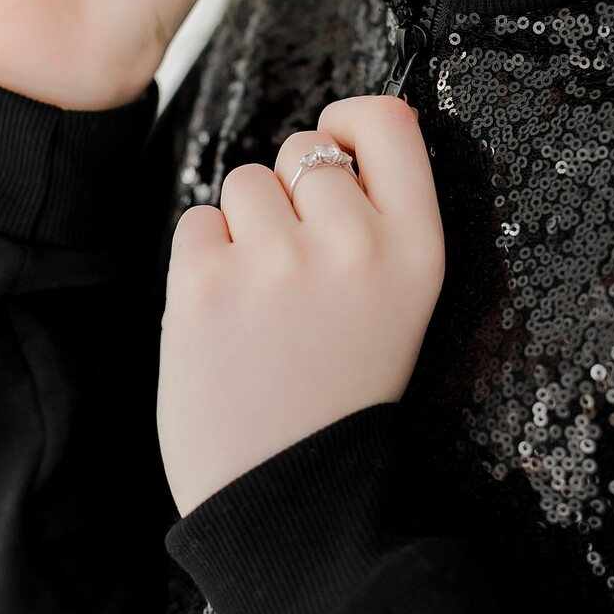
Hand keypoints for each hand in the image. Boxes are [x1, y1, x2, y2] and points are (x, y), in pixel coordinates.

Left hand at [157, 95, 444, 519]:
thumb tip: (327, 142)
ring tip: (261, 303)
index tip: (332, 141)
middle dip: (290, 197)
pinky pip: (196, 221)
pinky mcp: (206, 282)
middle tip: (296, 277)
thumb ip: (378, 224)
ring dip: (243, 230)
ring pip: (244, 183)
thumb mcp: (399, 307)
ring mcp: (279, 262)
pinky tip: (226, 317)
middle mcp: (355, 245)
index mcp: (417, 252)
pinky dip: (202, 261)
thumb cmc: (338, 395)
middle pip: (303, 151)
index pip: (389, 123)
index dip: (350, 120)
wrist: (285, 494)